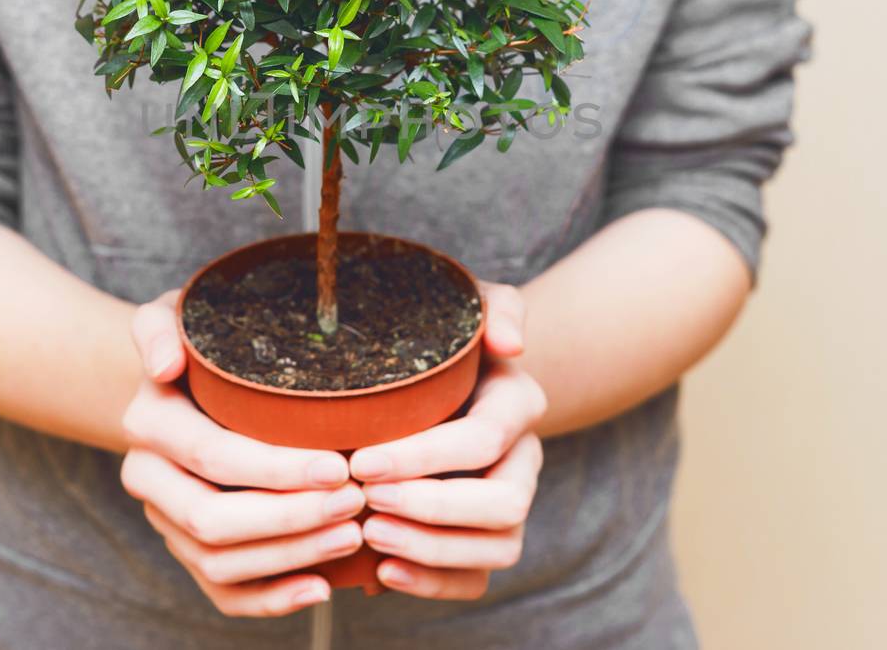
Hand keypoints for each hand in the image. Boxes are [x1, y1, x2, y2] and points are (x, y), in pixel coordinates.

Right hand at [120, 290, 365, 616]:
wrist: (182, 377)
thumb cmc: (201, 340)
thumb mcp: (178, 314)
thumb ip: (161, 327)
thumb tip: (163, 365)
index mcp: (150, 422)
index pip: (212, 455)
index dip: (275, 468)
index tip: (339, 464)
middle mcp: (148, 478)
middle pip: (211, 520)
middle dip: (290, 518)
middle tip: (356, 502)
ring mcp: (167, 521)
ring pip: (219, 563)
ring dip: (291, 556)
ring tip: (353, 535)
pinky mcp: (189, 550)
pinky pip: (223, 593)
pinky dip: (271, 599)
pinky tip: (322, 587)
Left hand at [351, 281, 546, 599]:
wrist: (447, 375)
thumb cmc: (446, 336)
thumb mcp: (469, 302)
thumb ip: (496, 307)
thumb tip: (510, 343)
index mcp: (518, 405)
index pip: (482, 440)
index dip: (424, 457)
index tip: (362, 460)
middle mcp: (524, 459)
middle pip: (503, 504)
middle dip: (432, 508)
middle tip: (365, 499)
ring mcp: (510, 505)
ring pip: (498, 548)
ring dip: (432, 550)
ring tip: (370, 535)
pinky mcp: (487, 540)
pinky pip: (477, 579)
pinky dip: (433, 585)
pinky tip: (382, 571)